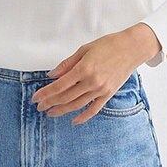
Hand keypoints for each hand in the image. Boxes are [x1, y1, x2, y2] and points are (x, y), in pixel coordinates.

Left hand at [31, 25, 155, 125]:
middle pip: (65, 97)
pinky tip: (74, 121)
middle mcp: (91, 81)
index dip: (45, 93)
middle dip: (50, 103)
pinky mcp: (108, 94)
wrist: (131, 48)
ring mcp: (100, 90)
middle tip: (40, 106)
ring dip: (62, 110)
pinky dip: (83, 117)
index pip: (59, 85)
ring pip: (77, 105)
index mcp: (84, 68)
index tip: (36, 97)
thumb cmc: (108, 45)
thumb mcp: (84, 50)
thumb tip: (52, 75)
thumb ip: (67, 64)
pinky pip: (94, 109)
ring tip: (50, 113)